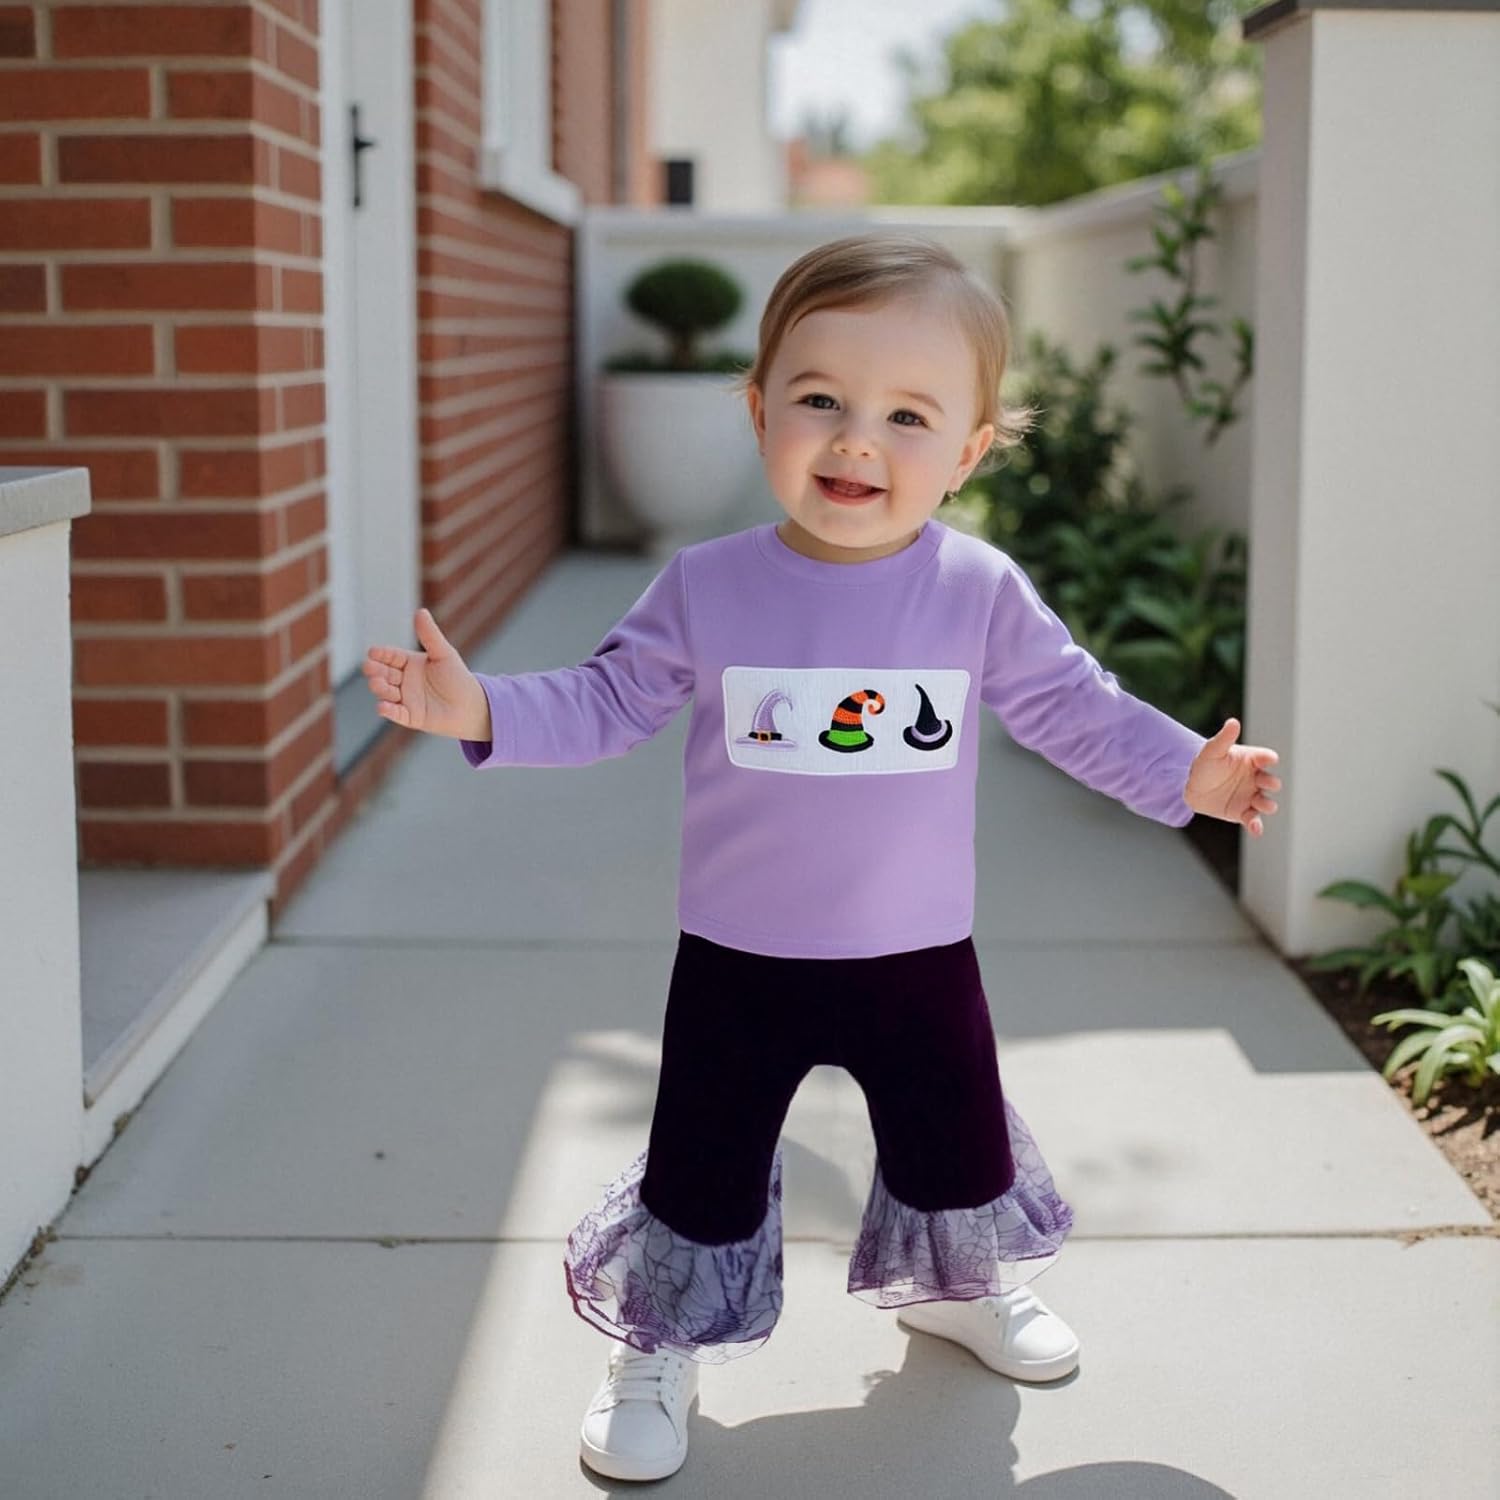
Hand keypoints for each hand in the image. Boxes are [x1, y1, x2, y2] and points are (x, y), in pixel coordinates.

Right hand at [362, 608, 490, 740]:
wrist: (472, 705)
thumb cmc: (457, 677)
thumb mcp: (444, 653)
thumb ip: (430, 635)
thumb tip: (420, 611)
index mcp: (410, 663)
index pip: (391, 656)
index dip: (381, 654)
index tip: (373, 652)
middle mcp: (404, 681)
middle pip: (384, 673)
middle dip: (375, 670)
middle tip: (369, 667)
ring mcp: (405, 699)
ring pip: (386, 693)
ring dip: (380, 688)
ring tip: (378, 683)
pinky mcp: (410, 716)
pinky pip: (396, 714)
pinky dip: (388, 711)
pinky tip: (382, 707)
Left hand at [1184, 717, 1281, 837]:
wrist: (1191, 787)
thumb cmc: (1204, 764)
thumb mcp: (1212, 750)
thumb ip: (1224, 738)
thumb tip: (1233, 722)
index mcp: (1251, 760)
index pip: (1265, 758)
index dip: (1268, 758)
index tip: (1269, 759)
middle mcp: (1255, 778)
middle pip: (1271, 781)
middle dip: (1271, 782)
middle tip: (1264, 782)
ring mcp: (1251, 796)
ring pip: (1266, 802)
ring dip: (1268, 804)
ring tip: (1264, 805)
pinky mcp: (1243, 812)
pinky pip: (1253, 820)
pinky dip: (1256, 825)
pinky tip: (1256, 830)